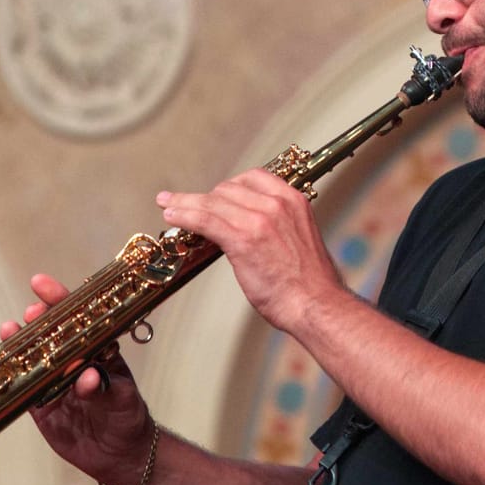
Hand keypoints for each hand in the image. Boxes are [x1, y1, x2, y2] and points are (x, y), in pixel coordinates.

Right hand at [13, 275, 155, 484]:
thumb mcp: (123, 400)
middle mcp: (70, 359)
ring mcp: (52, 381)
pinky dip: (11, 377)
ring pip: (31, 357)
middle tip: (33, 313)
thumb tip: (87, 377)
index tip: (42, 285)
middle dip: (38, 319)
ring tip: (10, 330)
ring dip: (18, 343)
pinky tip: (2, 366)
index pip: (76, 317)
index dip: (58, 299)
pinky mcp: (39, 405)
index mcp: (94, 348)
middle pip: (48, 332)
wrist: (120, 455)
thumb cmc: (127, 416)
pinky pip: (22, 388)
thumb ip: (104, 388)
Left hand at [155, 169, 342, 333]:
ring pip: (212, 203)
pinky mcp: (243, 239)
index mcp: (292, 201)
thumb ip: (275, 226)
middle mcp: (276, 204)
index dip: (228, 187)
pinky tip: (171, 214)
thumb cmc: (308, 283)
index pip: (252, 178)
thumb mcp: (296, 240)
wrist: (316, 305)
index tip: (215, 197)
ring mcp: (259, 220)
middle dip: (206, 198)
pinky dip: (184, 214)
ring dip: (185, 203)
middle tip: (187, 207)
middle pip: (228, 189)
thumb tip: (245, 229)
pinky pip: (205, 219)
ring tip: (167, 205)